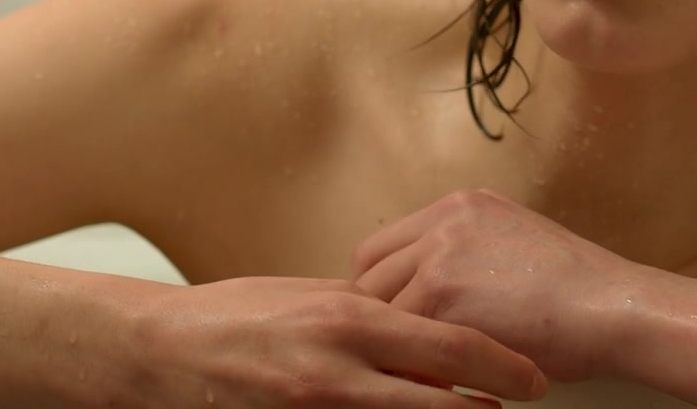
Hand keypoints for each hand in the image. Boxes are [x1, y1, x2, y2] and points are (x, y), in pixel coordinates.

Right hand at [119, 275, 546, 406]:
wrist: (161, 352)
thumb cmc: (236, 317)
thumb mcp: (311, 298)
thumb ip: (371, 312)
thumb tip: (427, 321)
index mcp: (348, 320)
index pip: (448, 346)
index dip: (502, 366)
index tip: (535, 378)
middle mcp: (340, 370)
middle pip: (442, 401)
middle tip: (524, 405)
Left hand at [351, 189, 640, 383]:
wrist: (613, 309)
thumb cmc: (579, 296)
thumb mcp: (515, 248)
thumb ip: (467, 257)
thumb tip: (430, 297)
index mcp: (461, 206)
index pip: (384, 247)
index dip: (383, 291)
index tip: (393, 323)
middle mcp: (444, 219)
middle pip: (367, 272)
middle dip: (378, 315)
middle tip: (395, 353)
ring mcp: (439, 252)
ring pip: (378, 306)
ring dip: (392, 341)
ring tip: (413, 371)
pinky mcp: (440, 292)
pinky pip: (399, 335)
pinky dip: (411, 362)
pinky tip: (433, 381)